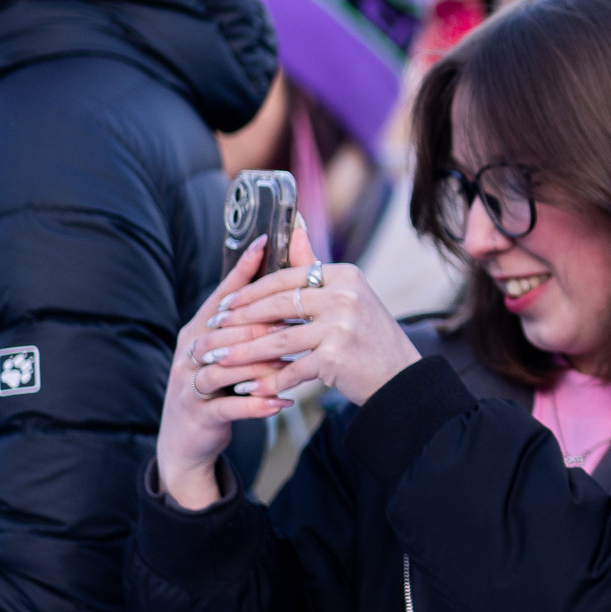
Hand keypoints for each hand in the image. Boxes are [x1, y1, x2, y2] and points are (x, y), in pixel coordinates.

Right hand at [158, 238, 293, 511]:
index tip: (266, 241)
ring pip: (224, 368)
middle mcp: (190, 352)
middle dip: (260, 325)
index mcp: (199, 330)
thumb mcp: (231, 350)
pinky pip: (229, 407)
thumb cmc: (218, 387)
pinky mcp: (198, 414)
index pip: (223, 295)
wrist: (187, 441)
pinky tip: (283, 401)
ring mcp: (190, 384)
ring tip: (292, 362)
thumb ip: (253, 319)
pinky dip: (257, 404)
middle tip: (296, 320)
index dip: (242, 269)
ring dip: (260, 364)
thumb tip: (283, 281)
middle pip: (225, 331)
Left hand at [203, 217, 420, 409]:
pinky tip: (248, 387)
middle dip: (238, 322)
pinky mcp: (336, 358)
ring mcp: (341, 328)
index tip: (224, 306)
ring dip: (243, 353)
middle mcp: (345, 297)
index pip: (285, 278)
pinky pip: (291, 370)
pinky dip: (267, 381)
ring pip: (278, 340)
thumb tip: (294, 224)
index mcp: (345, 276)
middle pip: (276, 306)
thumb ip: (314, 264)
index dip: (249, 293)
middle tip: (211, 334)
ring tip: (218, 362)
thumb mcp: (347, 294)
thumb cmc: (368, 335)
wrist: (399, 376)